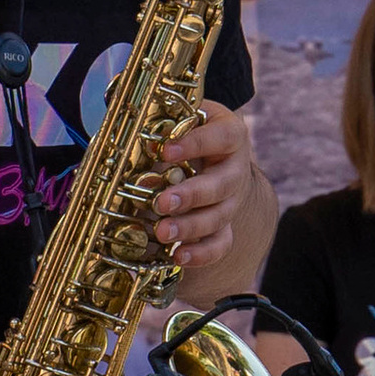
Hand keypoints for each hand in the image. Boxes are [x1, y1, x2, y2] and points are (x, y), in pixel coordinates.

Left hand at [154, 100, 255, 276]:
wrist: (214, 156)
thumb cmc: (190, 132)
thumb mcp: (181, 119)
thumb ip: (162, 128)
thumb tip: (138, 143)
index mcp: (230, 135)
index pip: (221, 137)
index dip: (195, 144)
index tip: (165, 151)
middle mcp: (236, 170)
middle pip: (222, 185)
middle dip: (191, 195)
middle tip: (162, 202)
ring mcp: (231, 200)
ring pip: (219, 217)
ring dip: (190, 227)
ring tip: (162, 233)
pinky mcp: (224, 225)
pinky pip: (220, 244)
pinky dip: (201, 253)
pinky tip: (178, 256)